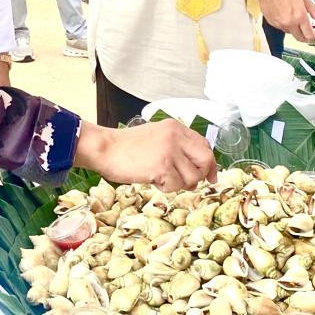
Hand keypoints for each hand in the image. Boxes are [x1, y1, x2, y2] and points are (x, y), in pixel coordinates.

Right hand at [73, 118, 216, 191]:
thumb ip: (176, 146)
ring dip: (180, 184)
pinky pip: (176, 186)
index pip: (204, 145)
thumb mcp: (156, 136)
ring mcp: (170, 151)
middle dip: (201, 175)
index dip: (209, 163)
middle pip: (206, 159)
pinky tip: (153, 179)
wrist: (105, 149)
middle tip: (190, 183)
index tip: (210, 175)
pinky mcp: (162, 166)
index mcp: (176, 127)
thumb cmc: (126, 146)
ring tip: (162, 178)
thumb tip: (196, 167)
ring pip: (193, 177)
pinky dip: (166, 187)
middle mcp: (176, 136)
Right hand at [258, 0, 314, 42]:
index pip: (309, 34)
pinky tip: (284, 15)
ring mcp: (281, 24)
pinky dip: (285, 25)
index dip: (313, 37)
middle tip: (307, 34)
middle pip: (300, 38)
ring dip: (294, 30)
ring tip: (293, 19)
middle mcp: (290, 23)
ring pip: (290, 33)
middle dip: (305, 38)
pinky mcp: (273, 24)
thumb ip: (312, 9)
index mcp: (300, 16)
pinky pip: (282, 28)